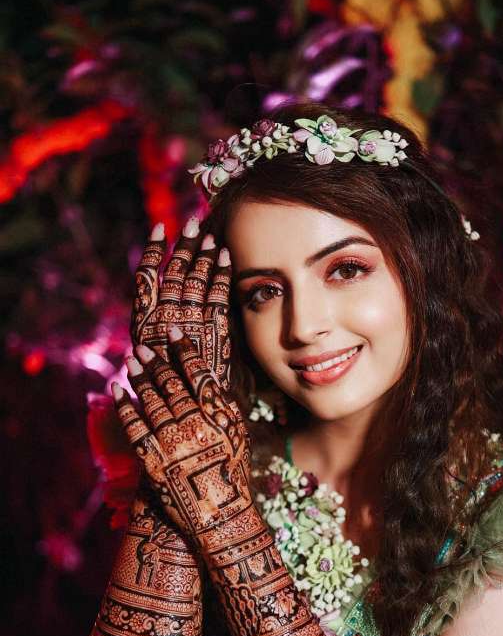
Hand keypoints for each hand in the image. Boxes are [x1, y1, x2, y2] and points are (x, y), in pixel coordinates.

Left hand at [113, 329, 253, 545]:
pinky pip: (134, 425)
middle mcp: (195, 424)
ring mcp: (172, 441)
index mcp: (219, 416)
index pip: (199, 374)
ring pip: (152, 400)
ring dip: (139, 377)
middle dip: (156, 362)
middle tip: (144, 347)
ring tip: (132, 361)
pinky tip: (117, 389)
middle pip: (172, 384)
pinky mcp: (152, 459)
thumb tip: (205, 376)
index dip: (184, 351)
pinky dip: (124, 404)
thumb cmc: (232, 474)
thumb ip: (221, 406)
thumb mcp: (236, 435)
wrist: (220, 516)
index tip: (173, 333)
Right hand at [131, 219, 231, 392]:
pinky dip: (221, 274)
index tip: (161, 229)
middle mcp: (162, 319)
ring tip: (212, 236)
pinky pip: (217, 296)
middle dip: (184, 245)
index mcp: (142, 324)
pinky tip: (227, 257)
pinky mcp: (212, 331)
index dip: (153, 251)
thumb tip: (157, 320)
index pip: (144, 277)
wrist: (191, 413)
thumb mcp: (151, 363)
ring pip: (195, 281)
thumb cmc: (170, 391)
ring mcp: (188, 323)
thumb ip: (156, 335)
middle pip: (173, 273)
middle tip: (194, 222)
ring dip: (204, 255)